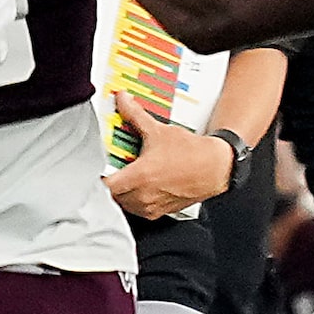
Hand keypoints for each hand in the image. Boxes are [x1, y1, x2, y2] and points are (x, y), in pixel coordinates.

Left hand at [104, 92, 236, 218]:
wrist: (216, 168)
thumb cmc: (192, 154)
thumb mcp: (159, 131)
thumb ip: (135, 115)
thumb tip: (123, 100)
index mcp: (139, 177)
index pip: (104, 186)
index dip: (97, 177)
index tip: (97, 168)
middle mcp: (143, 196)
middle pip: (112, 196)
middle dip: (111, 183)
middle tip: (113, 169)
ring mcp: (152, 207)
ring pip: (124, 204)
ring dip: (122, 192)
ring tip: (127, 177)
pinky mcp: (160, 213)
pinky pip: (138, 210)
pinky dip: (135, 200)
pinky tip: (141, 186)